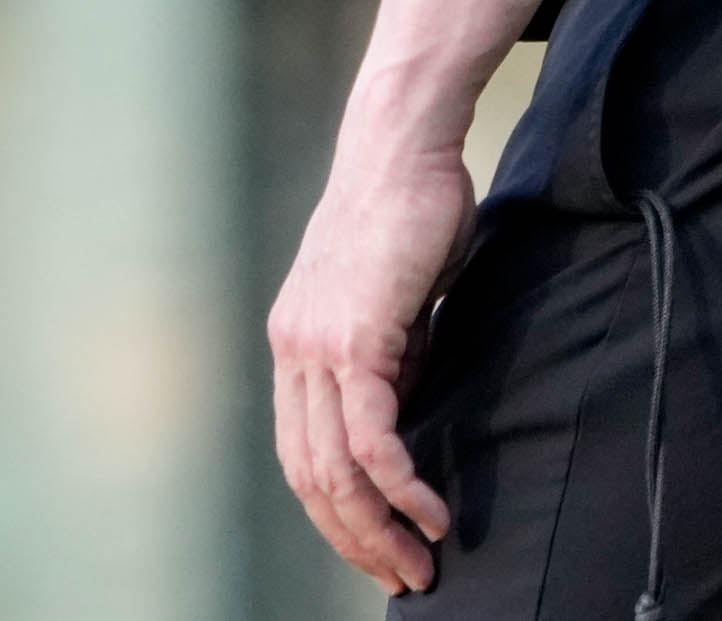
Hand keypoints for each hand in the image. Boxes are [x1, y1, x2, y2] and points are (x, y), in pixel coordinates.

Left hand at [269, 132, 476, 593]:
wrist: (403, 145)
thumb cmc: (410, 211)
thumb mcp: (393, 301)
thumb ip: (390, 356)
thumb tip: (405, 413)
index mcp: (294, 343)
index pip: (301, 452)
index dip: (336, 511)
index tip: (377, 546)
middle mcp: (292, 349)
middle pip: (309, 476)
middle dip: (356, 538)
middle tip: (402, 576)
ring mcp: (316, 344)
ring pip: (335, 468)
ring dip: (378, 527)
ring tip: (419, 560)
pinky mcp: (355, 337)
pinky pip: (371, 436)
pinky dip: (399, 484)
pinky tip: (429, 509)